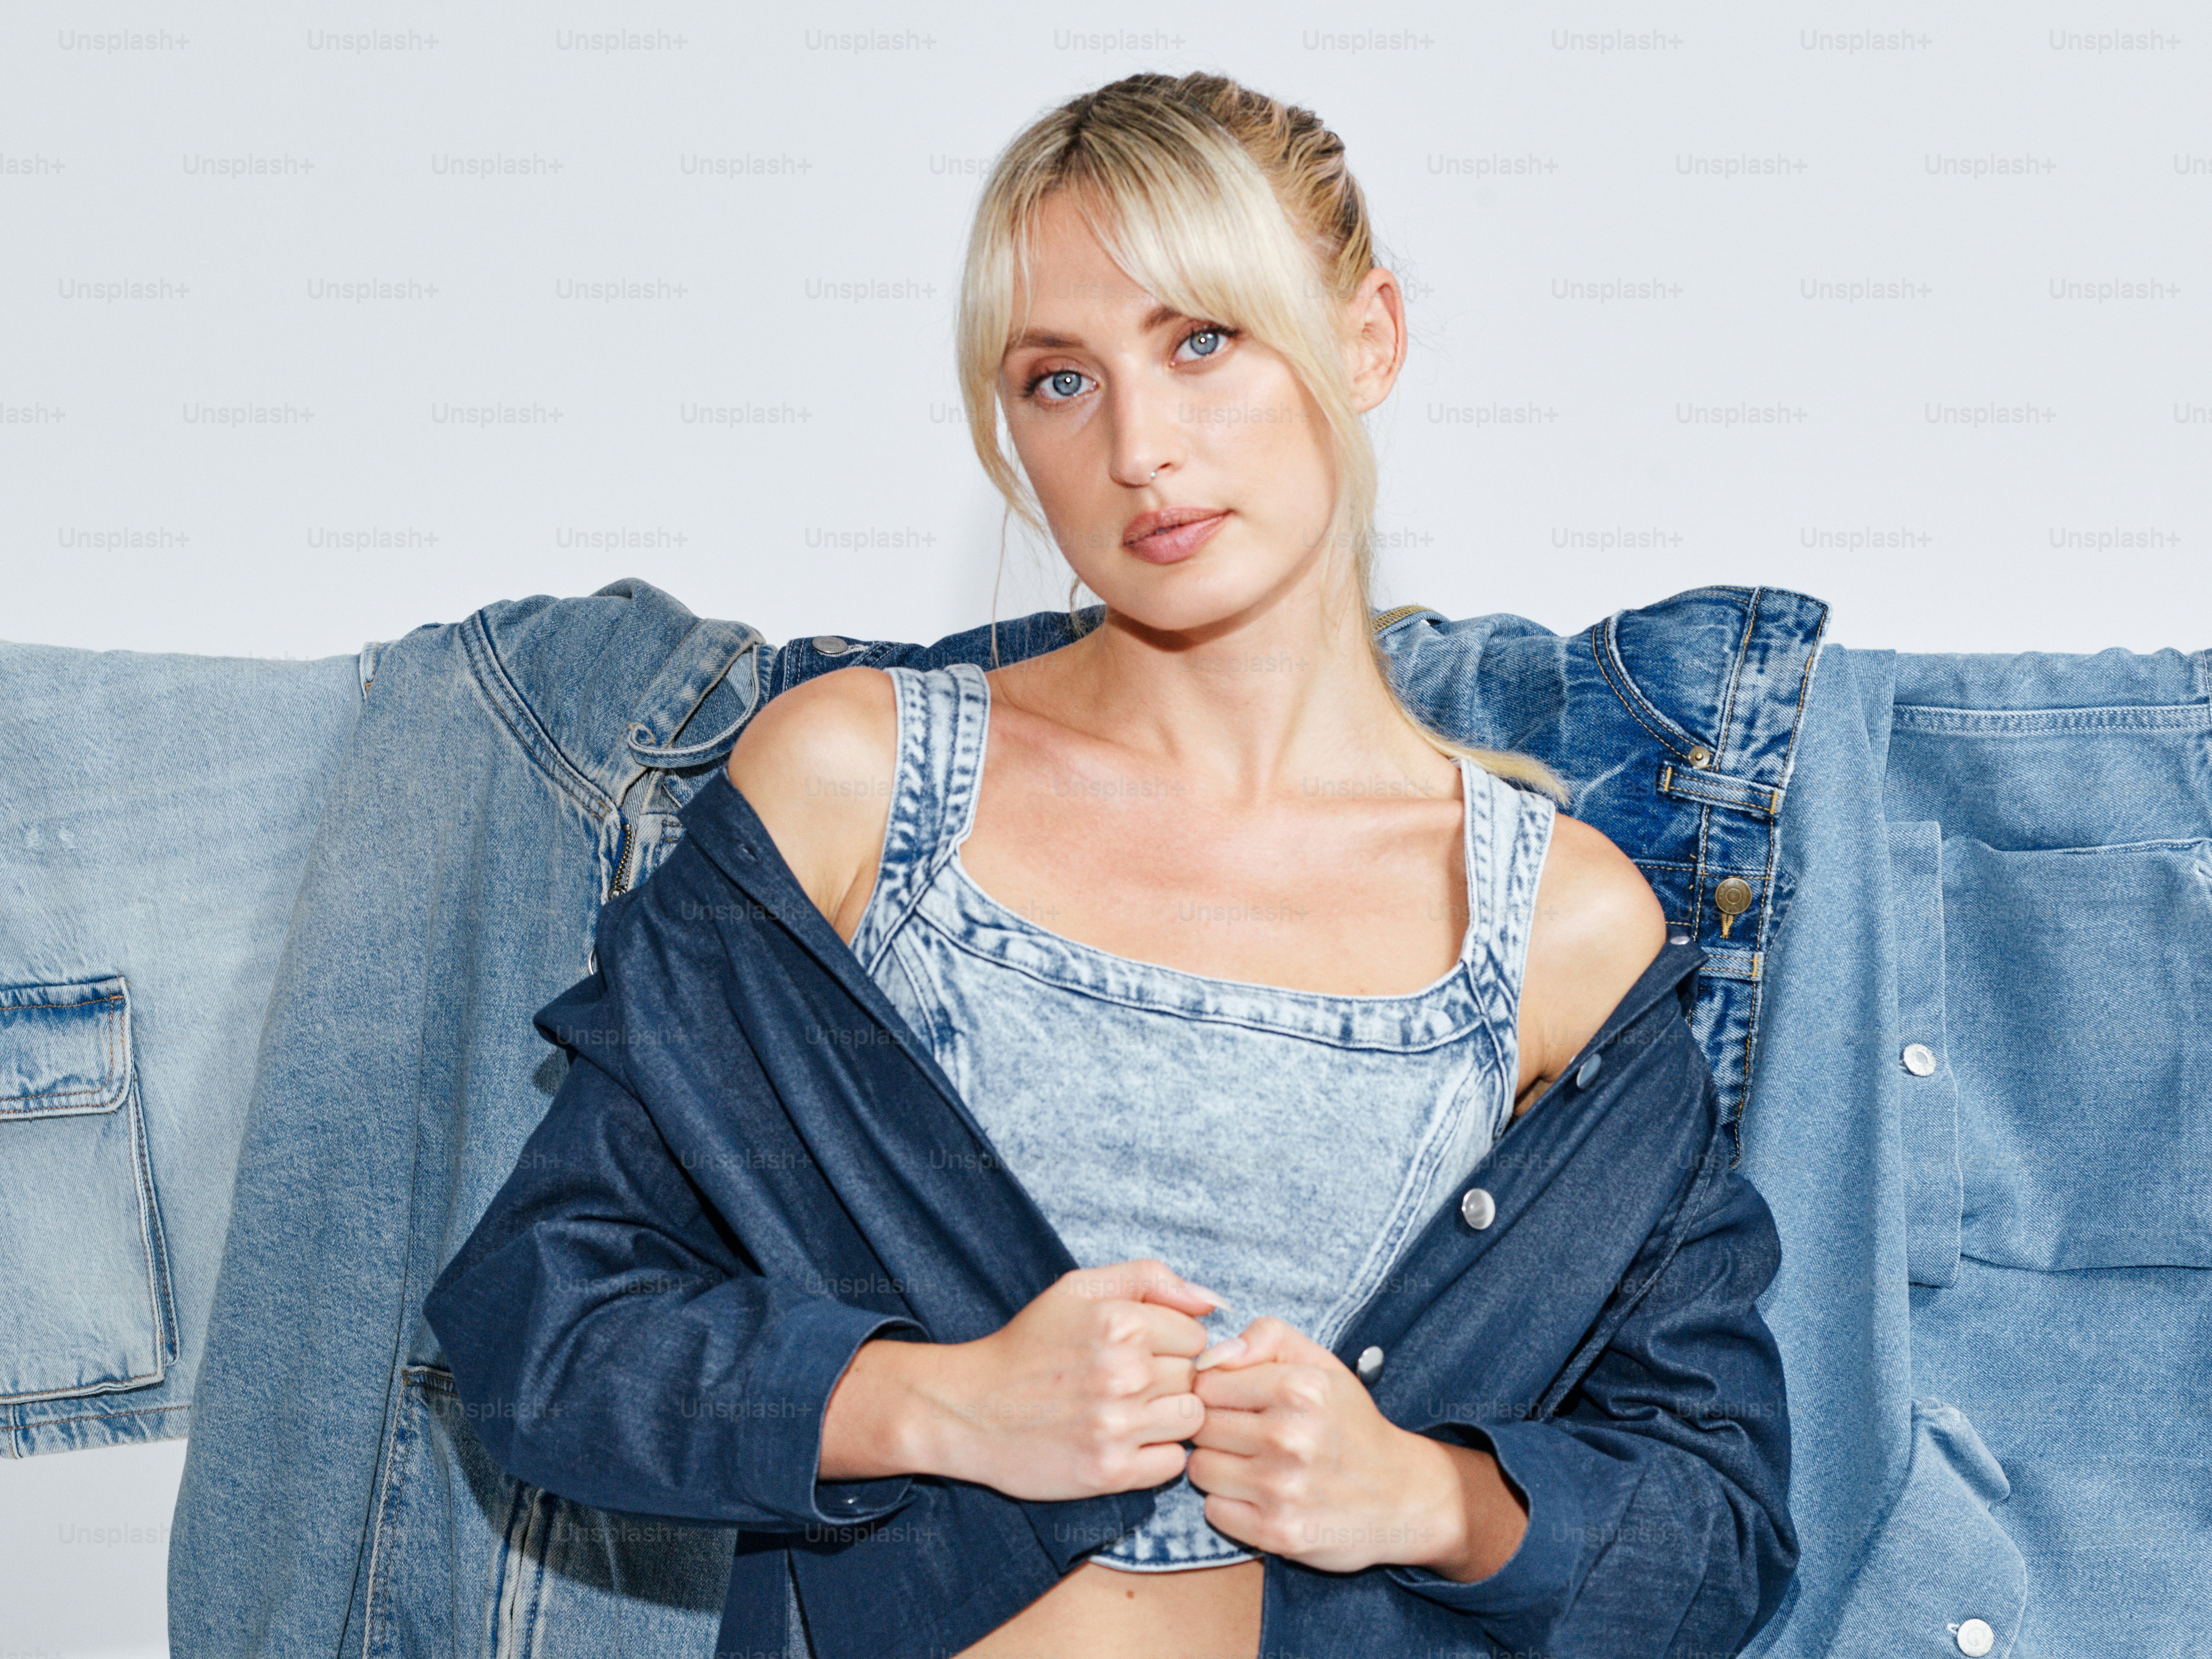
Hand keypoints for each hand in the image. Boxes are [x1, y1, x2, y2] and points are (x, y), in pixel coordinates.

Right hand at [907, 1258, 1219, 1500]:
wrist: (969, 1409)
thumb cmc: (1029, 1345)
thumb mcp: (1079, 1289)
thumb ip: (1150, 1279)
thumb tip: (1214, 1301)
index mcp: (1120, 1322)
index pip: (1197, 1335)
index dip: (1171, 1342)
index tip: (1138, 1349)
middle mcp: (1123, 1373)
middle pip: (1195, 1377)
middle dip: (1169, 1378)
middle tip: (1126, 1381)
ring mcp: (1117, 1425)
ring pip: (1192, 1419)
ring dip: (1168, 1416)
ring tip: (1129, 1410)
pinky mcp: (1110, 1471)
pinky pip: (1173, 1463)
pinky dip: (1156, 1455)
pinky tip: (1124, 1440)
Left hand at [1187, 1317, 1525, 1577]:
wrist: (1402, 1497)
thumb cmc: (1350, 1424)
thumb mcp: (1321, 1363)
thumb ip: (1265, 1337)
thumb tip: (1208, 1357)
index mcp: (1300, 1387)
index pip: (1205, 1382)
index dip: (1215, 1392)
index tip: (1239, 1403)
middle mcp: (1290, 1436)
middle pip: (1199, 1426)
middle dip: (1216, 1429)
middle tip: (1249, 1437)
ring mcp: (1283, 1488)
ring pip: (1200, 1469)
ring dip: (1220, 1468)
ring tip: (1255, 1466)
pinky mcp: (1278, 1533)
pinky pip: (1214, 1511)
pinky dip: (1230, 1505)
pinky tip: (1261, 1498)